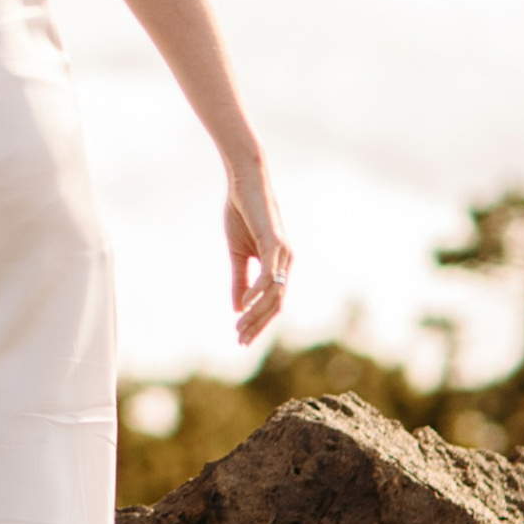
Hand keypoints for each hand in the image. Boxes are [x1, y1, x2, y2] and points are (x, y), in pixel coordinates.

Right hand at [226, 161, 290, 346]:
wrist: (244, 182)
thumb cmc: (241, 213)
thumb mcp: (237, 253)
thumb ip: (240, 280)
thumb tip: (239, 308)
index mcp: (279, 265)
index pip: (273, 302)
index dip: (258, 321)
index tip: (242, 338)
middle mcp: (286, 262)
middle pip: (277, 304)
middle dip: (258, 324)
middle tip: (241, 341)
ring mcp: (283, 253)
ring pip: (273, 294)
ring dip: (256, 314)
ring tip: (240, 327)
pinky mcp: (274, 243)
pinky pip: (268, 274)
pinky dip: (258, 291)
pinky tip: (245, 304)